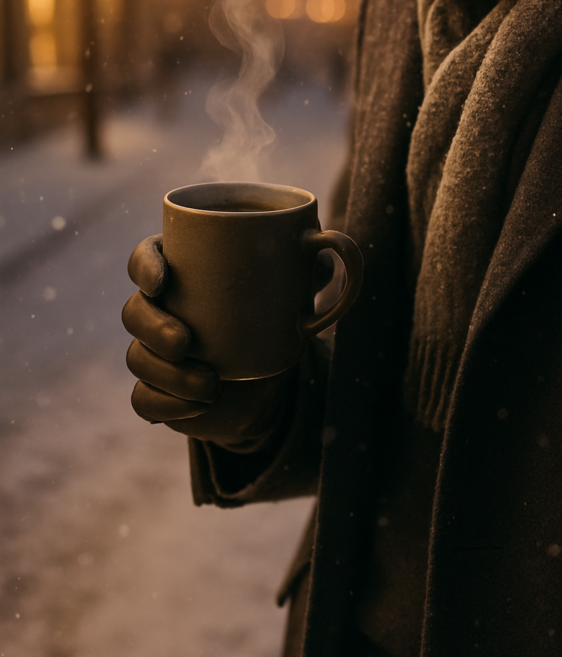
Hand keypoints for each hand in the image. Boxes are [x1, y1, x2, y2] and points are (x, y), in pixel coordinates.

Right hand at [122, 235, 294, 444]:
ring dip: (169, 375)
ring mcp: (154, 352)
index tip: (162, 281)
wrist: (269, 378)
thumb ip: (307, 268)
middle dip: (154, 327)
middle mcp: (160, 309)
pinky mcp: (157, 390)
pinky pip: (143, 400)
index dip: (144, 266)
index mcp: (181, 273)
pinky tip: (197, 405)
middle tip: (187, 342)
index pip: (144, 259)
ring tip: (209, 385)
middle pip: (134, 311)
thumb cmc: (273, 316)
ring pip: (137, 358)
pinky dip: (167, 405)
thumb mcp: (292, 292)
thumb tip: (331, 250)